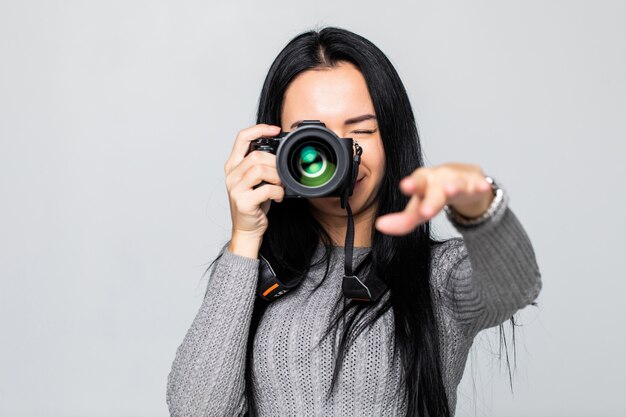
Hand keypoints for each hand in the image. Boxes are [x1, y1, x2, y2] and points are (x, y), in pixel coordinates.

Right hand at [224, 124, 284, 256]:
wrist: (247, 229)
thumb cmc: (254, 203)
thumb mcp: (254, 180)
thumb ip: (260, 164)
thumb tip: (280, 150)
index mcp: (233, 165)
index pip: (242, 137)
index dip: (259, 129)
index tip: (276, 130)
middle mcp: (231, 175)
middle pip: (256, 155)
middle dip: (275, 162)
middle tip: (282, 174)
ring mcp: (235, 188)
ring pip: (260, 170)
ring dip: (277, 177)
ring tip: (280, 186)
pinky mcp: (243, 202)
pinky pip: (266, 189)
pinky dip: (278, 192)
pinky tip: (278, 197)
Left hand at [375, 163, 494, 235]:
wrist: (466, 183)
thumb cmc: (435, 195)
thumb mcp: (418, 209)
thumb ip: (402, 221)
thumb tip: (380, 226)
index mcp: (423, 182)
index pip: (416, 184)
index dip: (411, 186)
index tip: (404, 187)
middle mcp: (439, 178)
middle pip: (435, 189)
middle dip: (431, 198)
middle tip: (425, 210)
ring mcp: (459, 180)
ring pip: (457, 183)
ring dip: (454, 186)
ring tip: (450, 190)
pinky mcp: (477, 183)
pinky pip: (480, 185)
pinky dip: (481, 186)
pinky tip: (483, 187)